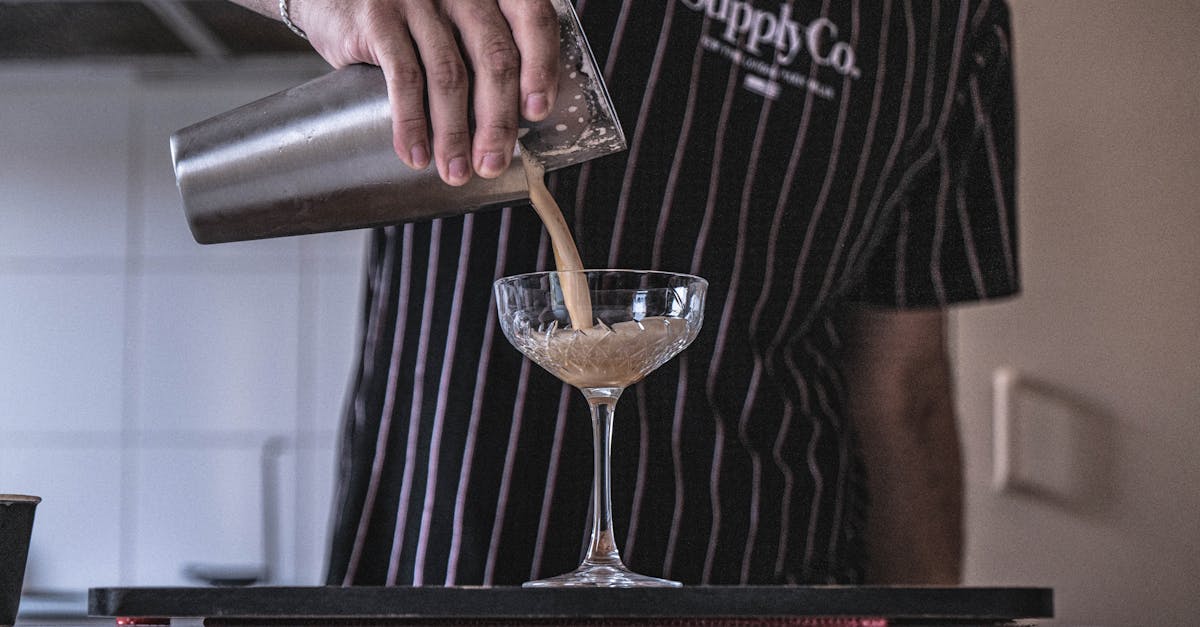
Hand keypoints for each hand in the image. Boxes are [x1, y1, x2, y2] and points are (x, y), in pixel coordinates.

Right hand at [291, 0, 560, 185]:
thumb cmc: (406, 14)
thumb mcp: (454, 17)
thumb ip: (484, 47)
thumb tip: (515, 117)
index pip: (533, 18)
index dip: (542, 66)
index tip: (537, 112)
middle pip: (495, 56)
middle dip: (497, 120)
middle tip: (493, 162)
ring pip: (450, 75)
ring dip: (454, 133)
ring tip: (455, 170)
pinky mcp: (378, 17)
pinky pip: (403, 78)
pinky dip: (411, 123)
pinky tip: (415, 153)